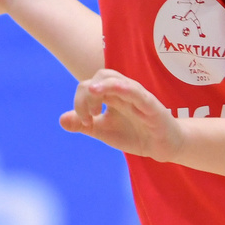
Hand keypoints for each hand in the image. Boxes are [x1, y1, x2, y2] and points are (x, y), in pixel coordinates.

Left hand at [59, 69, 182, 163]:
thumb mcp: (104, 131)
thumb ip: (83, 125)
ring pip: (116, 79)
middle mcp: (122, 90)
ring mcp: (136, 95)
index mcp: (111, 94)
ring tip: (92, 100)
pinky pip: (136, 91)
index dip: (80, 102)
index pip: (89, 85)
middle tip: (89, 117)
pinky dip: (123, 87)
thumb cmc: (135, 134)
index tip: (84, 123)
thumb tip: (61, 119)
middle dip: (87, 95)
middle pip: (100, 76)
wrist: (162, 147)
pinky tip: (114, 90)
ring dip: (101, 87)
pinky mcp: (150, 104)